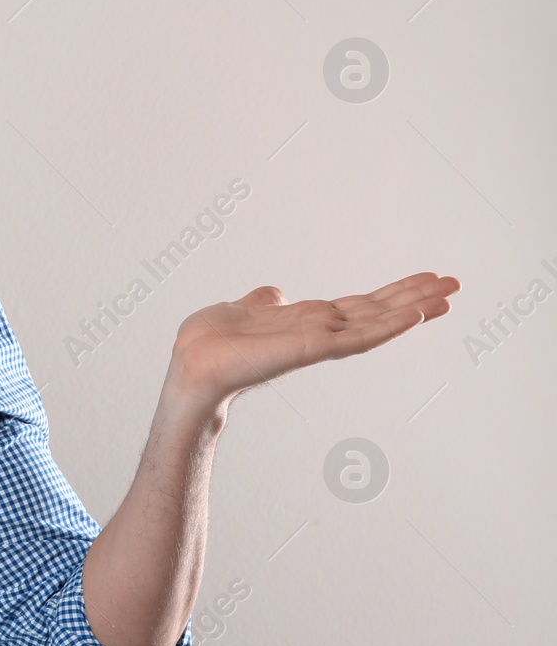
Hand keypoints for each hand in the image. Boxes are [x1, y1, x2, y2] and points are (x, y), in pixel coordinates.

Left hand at [169, 272, 460, 404]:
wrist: (192, 365)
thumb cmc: (209, 343)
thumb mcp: (240, 309)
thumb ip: (263, 303)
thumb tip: (275, 292)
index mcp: (307, 322)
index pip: (359, 305)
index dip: (392, 294)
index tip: (425, 280)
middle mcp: (319, 331)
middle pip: (376, 311)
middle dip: (414, 298)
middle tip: (454, 284)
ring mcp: (319, 341)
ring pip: (375, 322)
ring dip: (412, 308)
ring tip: (447, 295)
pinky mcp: (311, 349)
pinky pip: (356, 339)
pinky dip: (386, 328)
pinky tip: (414, 317)